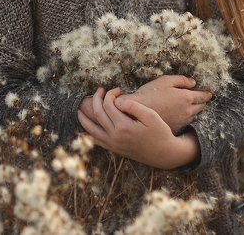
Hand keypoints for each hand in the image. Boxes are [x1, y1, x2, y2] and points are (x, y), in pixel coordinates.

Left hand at [76, 87, 198, 169]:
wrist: (164, 154)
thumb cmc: (160, 132)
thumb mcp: (151, 116)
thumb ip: (133, 106)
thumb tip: (117, 100)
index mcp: (124, 127)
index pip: (108, 105)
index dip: (110, 94)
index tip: (118, 89)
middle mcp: (115, 137)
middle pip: (98, 114)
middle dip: (97, 99)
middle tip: (101, 90)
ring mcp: (113, 144)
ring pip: (91, 129)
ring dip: (84, 117)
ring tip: (79, 108)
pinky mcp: (114, 149)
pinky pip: (96, 140)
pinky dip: (88, 132)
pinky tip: (85, 126)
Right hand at [119, 75, 212, 134]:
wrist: (137, 114)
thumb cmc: (150, 94)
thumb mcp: (164, 81)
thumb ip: (181, 80)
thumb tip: (193, 82)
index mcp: (186, 97)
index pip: (203, 96)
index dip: (207, 94)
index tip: (209, 93)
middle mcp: (188, 111)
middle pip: (201, 107)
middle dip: (202, 102)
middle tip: (200, 99)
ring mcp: (182, 122)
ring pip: (194, 116)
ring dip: (194, 111)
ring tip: (190, 107)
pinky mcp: (176, 129)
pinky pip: (186, 123)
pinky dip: (185, 119)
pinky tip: (179, 116)